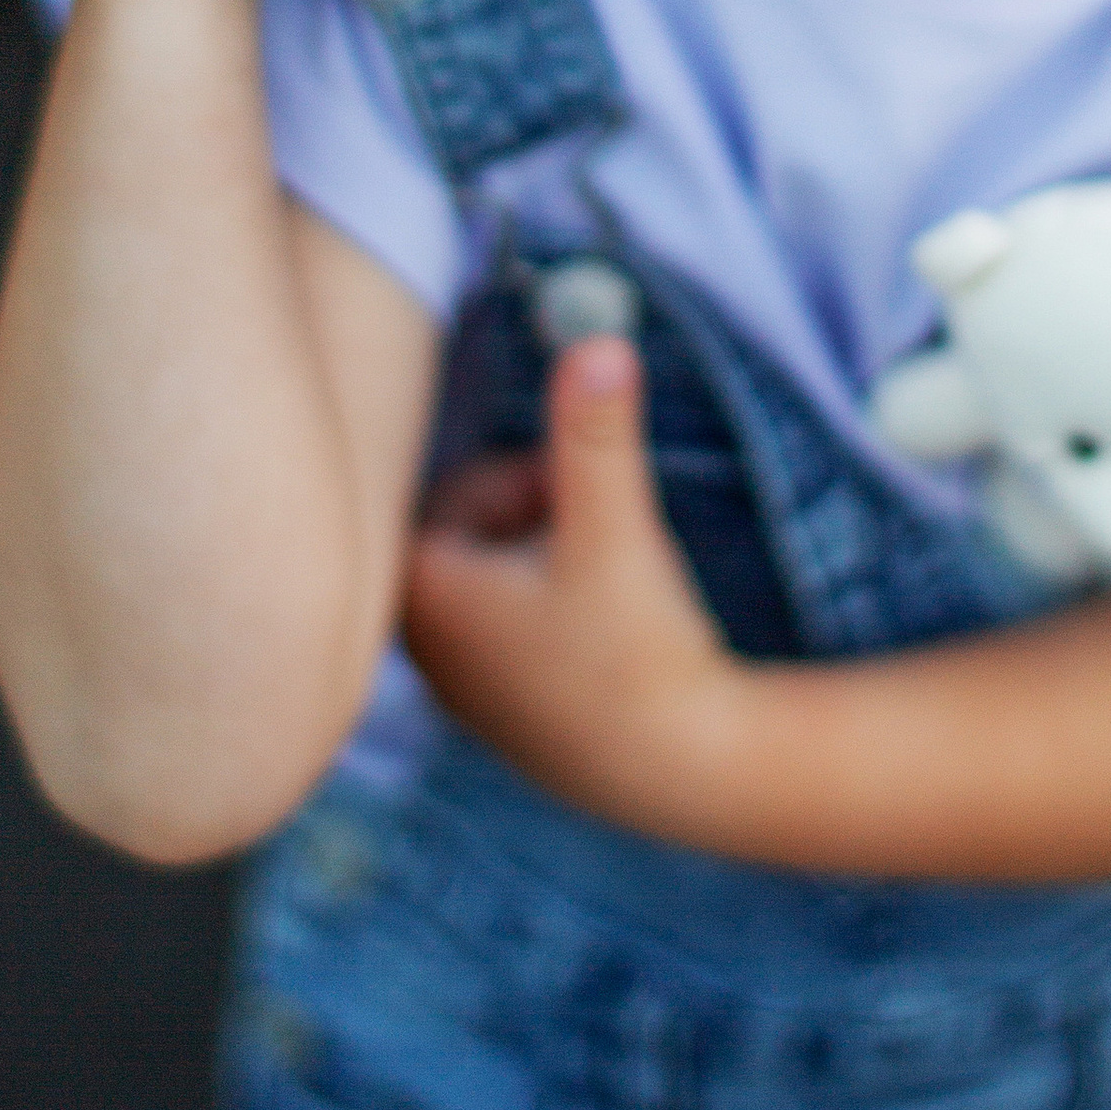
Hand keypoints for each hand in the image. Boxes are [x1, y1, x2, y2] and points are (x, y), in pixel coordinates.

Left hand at [403, 339, 757, 841]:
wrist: (684, 770)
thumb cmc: (636, 646)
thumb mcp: (614, 524)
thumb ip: (596, 430)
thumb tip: (596, 339)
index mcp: (425, 596)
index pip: (456, 491)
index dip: (525, 480)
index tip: (577, 498)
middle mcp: (426, 652)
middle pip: (469, 535)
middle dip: (532, 520)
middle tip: (596, 537)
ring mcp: (463, 695)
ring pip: (492, 584)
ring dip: (544, 567)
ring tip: (607, 591)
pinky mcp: (506, 724)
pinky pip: (513, 636)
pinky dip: (553, 620)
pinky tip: (606, 647)